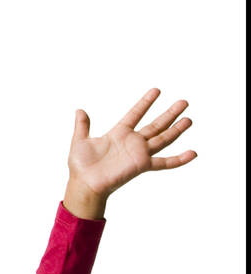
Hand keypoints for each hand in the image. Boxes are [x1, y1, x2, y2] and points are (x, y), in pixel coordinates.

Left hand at [67, 88, 196, 205]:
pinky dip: (179, 159)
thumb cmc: (81, 166)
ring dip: (176, 129)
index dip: (145, 103)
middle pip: (156, 125)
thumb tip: (79, 110)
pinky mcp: (142, 165)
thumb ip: (83, 126)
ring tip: (189, 119)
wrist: (84, 183)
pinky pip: (164, 162)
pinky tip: (192, 153)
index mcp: (119, 133)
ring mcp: (139, 153)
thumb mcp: (80, 141)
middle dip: (169, 114)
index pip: (135, 114)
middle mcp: (132, 142)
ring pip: (163, 138)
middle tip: (184, 102)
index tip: (157, 90)